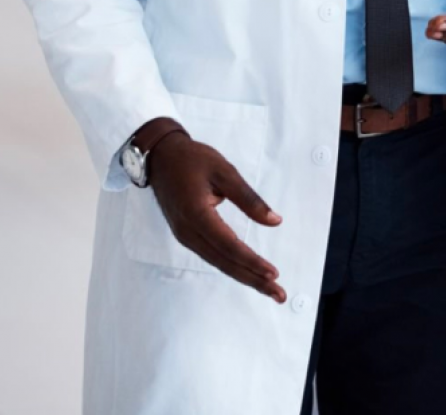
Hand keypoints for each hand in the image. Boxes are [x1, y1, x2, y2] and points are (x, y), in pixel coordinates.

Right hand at [148, 132, 284, 301]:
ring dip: (244, 276)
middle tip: (279, 294)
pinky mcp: (187, 235)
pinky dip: (232, 266)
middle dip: (253, 279)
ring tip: (269, 288)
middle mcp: (189, 233)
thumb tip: (275, 222)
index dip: (252, 261)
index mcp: (197, 216)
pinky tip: (247, 272)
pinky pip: (212, 256)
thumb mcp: (225, 172)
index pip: (230, 246)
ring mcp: (186, 237)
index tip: (274, 273)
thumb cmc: (193, 160)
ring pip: (219, 262)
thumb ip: (249, 199)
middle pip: (225, 262)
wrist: (160, 158)